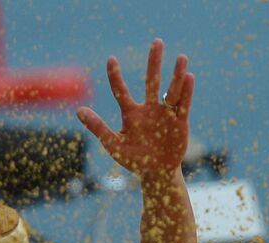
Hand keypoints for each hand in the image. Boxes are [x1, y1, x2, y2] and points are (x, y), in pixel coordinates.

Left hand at [77, 38, 193, 177]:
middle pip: (152, 81)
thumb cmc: (134, 160)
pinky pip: (183, 106)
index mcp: (131, 114)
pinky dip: (187, 93)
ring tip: (182, 57)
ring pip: (171, 90)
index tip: (110, 59)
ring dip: (176, 74)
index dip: (115, 76)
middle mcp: (149, 109)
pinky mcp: (179, 123)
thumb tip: (79, 110)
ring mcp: (165, 115)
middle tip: (157, 42)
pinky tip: (189, 78)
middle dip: (154, 62)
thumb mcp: (114, 145)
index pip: (121, 91)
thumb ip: (98, 127)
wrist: (157, 174)